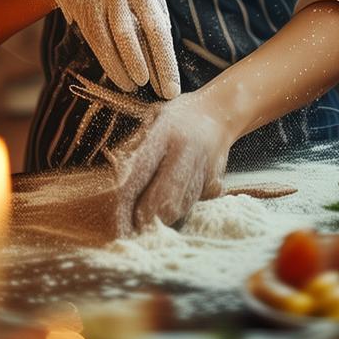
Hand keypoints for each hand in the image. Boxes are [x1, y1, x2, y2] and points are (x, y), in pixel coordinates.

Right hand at [41, 0, 180, 97]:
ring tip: (139, 86)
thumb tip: (168, 51)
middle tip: (162, 93)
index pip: (156, 26)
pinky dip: (111, 65)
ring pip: (114, 41)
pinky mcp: (81, 10)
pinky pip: (98, 44)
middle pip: (136, 34)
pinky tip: (121, 79)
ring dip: (128, 69)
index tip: (173, 86)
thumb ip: (155, 13)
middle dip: (152, 68)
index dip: (165, 60)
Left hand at [112, 91, 231, 228]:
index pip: (143, 170)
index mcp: (167, 132)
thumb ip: (137, 144)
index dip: (128, 196)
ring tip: (150, 215)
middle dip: (146, 216)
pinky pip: (193, 204)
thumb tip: (117, 174)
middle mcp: (186, 151)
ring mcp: (204, 168)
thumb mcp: (155, 117)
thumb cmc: (182, 115)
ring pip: (180, 206)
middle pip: (165, 197)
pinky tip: (174, 199)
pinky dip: (180, 208)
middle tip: (132, 226)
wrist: (221, 112)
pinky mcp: (215, 182)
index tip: (117, 214)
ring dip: (163, 215)